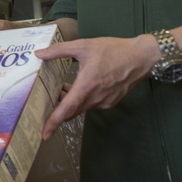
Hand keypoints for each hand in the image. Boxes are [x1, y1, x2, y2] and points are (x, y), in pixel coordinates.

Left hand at [37, 34, 157, 139]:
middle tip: (47, 98)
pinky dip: (82, 99)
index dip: (54, 122)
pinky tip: (80, 85)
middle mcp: (95, 99)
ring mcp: (105, 102)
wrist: (143, 57)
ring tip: (62, 86)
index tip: (45, 135)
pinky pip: (92, 104)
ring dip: (70, 101)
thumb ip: (59, 50)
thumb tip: (39, 54)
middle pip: (71, 111)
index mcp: (86, 86)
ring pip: (81, 107)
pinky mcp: (111, 102)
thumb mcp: (83, 46)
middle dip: (58, 108)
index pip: (66, 109)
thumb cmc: (113, 50)